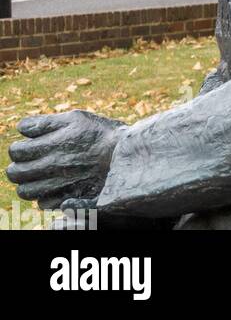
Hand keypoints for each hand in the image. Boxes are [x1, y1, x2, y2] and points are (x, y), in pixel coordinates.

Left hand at [6, 110, 121, 209]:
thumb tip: (21, 128)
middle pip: (16, 174)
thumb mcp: (75, 118)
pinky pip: (43, 203)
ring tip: (36, 175)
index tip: (24, 146)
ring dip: (26, 183)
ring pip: (26, 192)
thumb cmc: (100, 133)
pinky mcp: (68, 198)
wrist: (125, 155)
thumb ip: (45, 122)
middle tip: (25, 162)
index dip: (17, 148)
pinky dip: (43, 195)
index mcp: (52, 145)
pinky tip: (52, 185)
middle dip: (17, 167)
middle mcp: (52, 167)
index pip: (16, 151)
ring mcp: (59, 185)